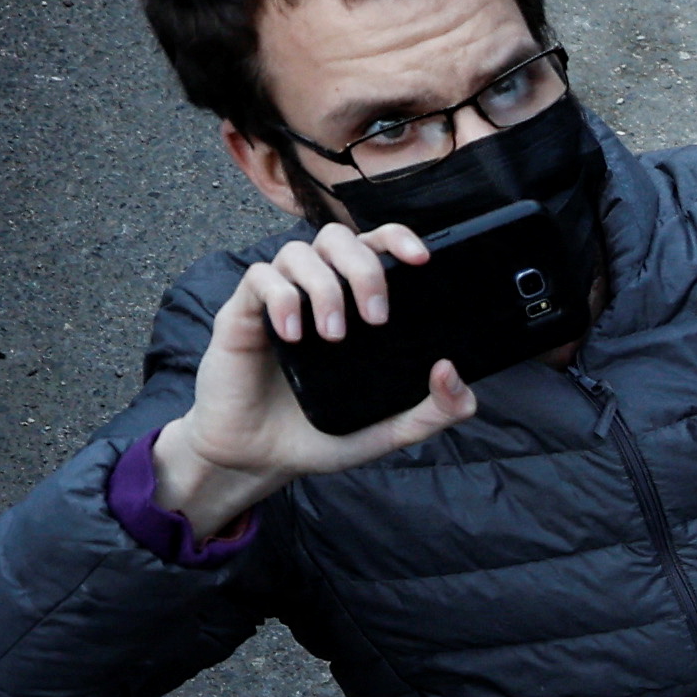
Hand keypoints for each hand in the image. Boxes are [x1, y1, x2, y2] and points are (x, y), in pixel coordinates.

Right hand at [152, 223, 470, 532]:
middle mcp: (317, 290)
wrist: (261, 459)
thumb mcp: (389, 429)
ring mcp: (279, 298)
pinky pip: (260, 279)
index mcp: (355, 303)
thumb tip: (453, 372)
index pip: (377, 246)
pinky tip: (294, 336)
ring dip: (324, 287)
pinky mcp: (243, 313)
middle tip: (377, 317)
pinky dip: (281, 299)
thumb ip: (434, 410)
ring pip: (299, 252)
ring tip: (334, 337)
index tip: (422, 259)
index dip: (398, 238)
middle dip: (364, 268)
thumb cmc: (322, 434)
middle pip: (338, 237)